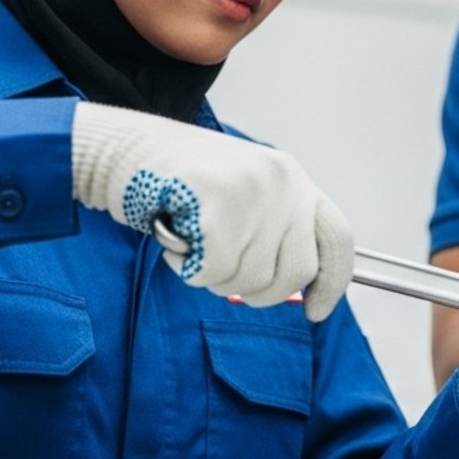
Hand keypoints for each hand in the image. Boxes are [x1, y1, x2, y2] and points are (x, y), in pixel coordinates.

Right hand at [69, 101, 351, 319]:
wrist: (120, 147)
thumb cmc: (175, 179)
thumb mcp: (241, 194)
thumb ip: (272, 231)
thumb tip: (293, 288)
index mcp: (292, 178)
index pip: (338, 238)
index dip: (332, 282)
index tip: (315, 311)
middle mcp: (283, 181)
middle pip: (294, 273)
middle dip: (254, 288)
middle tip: (218, 266)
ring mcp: (253, 190)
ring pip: (250, 279)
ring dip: (213, 275)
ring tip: (191, 237)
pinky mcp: (218, 202)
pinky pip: (213, 272)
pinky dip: (188, 268)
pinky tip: (174, 238)